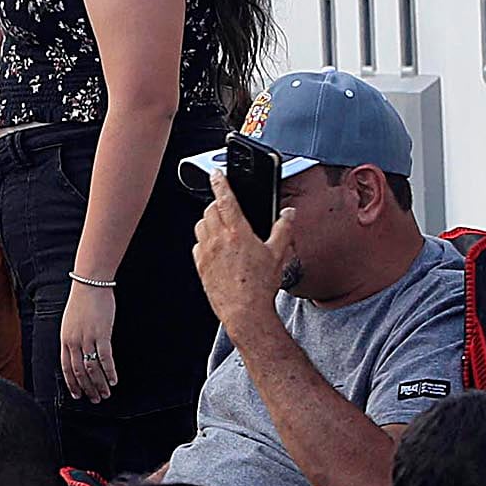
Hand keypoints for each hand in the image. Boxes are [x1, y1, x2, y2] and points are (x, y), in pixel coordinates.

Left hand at [60, 278, 119, 400]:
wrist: (90, 284)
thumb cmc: (82, 302)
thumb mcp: (70, 322)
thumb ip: (72, 339)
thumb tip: (77, 353)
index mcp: (65, 340)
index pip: (66, 367)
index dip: (72, 384)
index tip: (78, 395)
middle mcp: (74, 341)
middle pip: (79, 372)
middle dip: (87, 388)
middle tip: (95, 400)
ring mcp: (87, 338)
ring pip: (91, 368)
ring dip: (99, 384)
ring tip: (106, 394)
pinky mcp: (102, 333)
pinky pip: (105, 358)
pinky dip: (109, 371)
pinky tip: (114, 380)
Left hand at [188, 183, 279, 338]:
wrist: (244, 311)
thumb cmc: (260, 285)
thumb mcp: (278, 254)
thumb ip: (284, 229)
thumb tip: (289, 214)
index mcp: (237, 232)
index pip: (225, 199)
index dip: (220, 183)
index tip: (216, 174)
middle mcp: (218, 239)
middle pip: (210, 210)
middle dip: (216, 204)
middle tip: (225, 206)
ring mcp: (207, 253)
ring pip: (200, 225)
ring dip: (208, 220)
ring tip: (220, 225)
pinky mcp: (201, 266)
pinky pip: (196, 244)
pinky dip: (203, 240)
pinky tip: (214, 246)